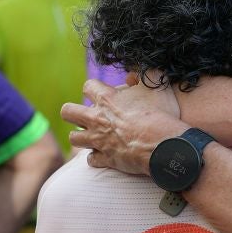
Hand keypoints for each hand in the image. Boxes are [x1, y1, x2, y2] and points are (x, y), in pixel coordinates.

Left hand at [59, 78, 186, 174]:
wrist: (163, 145)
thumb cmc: (160, 114)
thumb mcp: (156, 86)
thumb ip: (146, 73)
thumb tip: (135, 73)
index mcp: (107, 99)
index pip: (88, 86)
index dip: (93, 88)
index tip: (102, 92)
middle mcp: (97, 119)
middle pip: (68, 112)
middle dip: (72, 112)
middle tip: (86, 115)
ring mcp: (99, 140)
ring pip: (74, 138)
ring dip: (81, 137)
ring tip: (93, 136)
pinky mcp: (106, 159)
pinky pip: (91, 160)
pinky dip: (97, 158)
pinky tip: (105, 155)